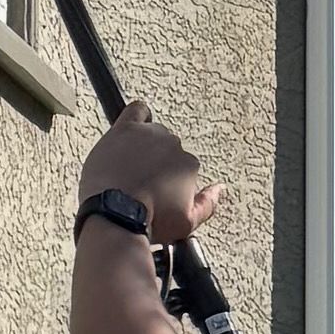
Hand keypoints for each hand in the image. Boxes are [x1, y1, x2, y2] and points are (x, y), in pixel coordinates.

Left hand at [81, 108, 218, 247]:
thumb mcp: (186, 223)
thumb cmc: (148, 220)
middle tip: (143, 182)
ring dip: (145, 146)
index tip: (157, 193)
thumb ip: (208, 204)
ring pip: (152, 133)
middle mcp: (173, 145)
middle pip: (167, 149)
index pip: (183, 167)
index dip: (169, 182)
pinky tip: (132, 128)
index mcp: (189, 165)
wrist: (115, 215)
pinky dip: (138, 115)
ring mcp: (150, 135)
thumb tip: (219, 189)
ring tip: (129, 167)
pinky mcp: (126, 129)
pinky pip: (137, 110)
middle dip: (157, 164)